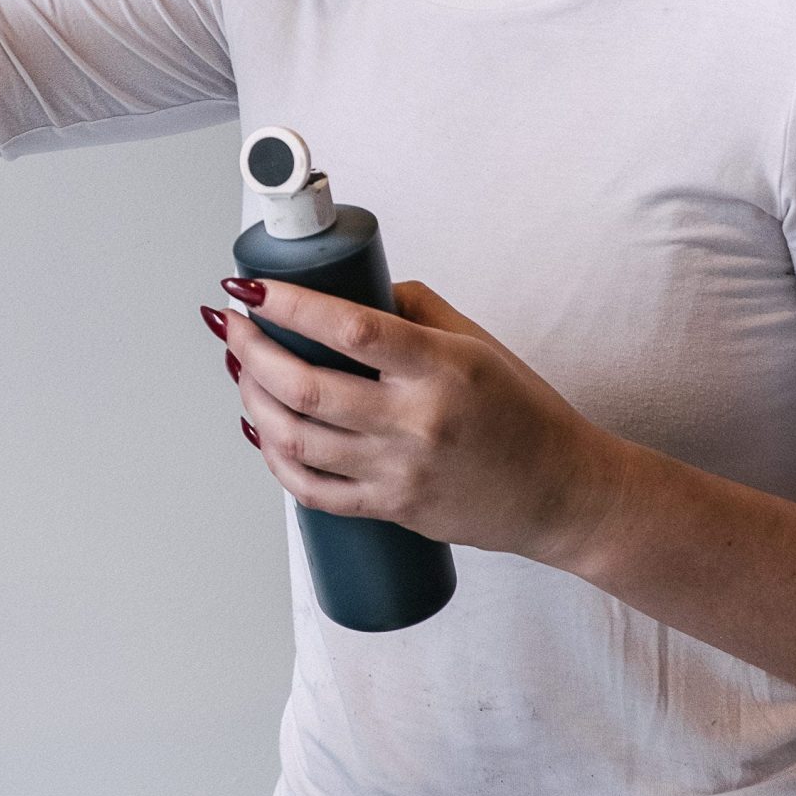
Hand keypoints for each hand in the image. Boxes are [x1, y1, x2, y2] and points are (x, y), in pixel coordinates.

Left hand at [213, 278, 636, 564]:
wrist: (562, 492)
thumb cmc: (522, 411)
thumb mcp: (478, 342)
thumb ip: (413, 308)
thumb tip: (348, 287)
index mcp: (442, 368)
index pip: (351, 330)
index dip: (290, 306)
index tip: (251, 287)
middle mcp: (418, 422)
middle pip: (308, 388)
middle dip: (251, 352)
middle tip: (232, 325)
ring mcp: (401, 471)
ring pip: (298, 439)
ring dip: (252, 399)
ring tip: (239, 370)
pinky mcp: (393, 509)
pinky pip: (313, 490)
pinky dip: (274, 458)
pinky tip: (260, 429)